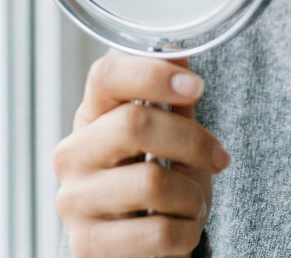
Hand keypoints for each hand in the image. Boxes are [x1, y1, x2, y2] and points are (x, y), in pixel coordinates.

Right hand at [54, 54, 229, 257]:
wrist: (134, 249)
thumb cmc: (151, 185)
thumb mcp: (166, 138)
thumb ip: (171, 99)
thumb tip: (178, 51)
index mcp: (91, 118)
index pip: (105, 76)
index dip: (153, 74)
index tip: (196, 86)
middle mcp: (73, 155)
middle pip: (134, 123)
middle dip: (192, 141)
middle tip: (218, 157)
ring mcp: (74, 201)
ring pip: (151, 182)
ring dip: (193, 196)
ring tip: (193, 203)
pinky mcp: (87, 246)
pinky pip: (157, 232)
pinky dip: (186, 233)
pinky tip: (181, 231)